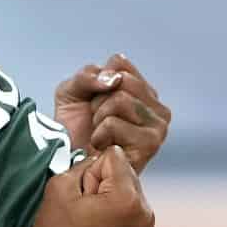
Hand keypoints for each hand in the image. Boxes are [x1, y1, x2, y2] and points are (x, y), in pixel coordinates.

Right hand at [24, 146, 154, 226]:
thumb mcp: (60, 186)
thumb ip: (83, 164)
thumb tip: (97, 160)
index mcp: (127, 198)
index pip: (113, 157)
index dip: (91, 170)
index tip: (81, 195)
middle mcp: (146, 213)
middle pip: (126, 174)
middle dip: (105, 183)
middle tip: (85, 210)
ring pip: (130, 193)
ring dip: (113, 199)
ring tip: (92, 222)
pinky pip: (133, 212)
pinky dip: (119, 214)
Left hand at [55, 54, 172, 173]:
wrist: (68, 164)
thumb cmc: (74, 129)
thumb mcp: (72, 91)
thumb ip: (88, 75)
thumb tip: (114, 79)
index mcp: (143, 90)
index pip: (120, 63)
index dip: (97, 80)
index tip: (93, 100)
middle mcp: (156, 107)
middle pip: (122, 79)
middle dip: (98, 100)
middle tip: (96, 121)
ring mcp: (158, 126)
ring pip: (120, 100)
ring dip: (99, 118)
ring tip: (100, 134)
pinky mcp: (150, 144)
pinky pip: (114, 123)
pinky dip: (99, 135)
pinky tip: (103, 147)